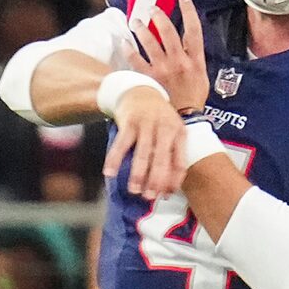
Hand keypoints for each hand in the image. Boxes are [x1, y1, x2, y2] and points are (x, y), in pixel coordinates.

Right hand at [103, 80, 188, 201]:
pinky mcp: (129, 121)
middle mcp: (165, 128)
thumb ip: (172, 156)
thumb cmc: (158, 119)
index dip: (173, 181)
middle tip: (149, 197)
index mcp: (179, 133)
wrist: (141, 91)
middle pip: (161, 159)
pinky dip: (114, 160)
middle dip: (155, 181)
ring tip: (133, 190)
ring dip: (138, 174)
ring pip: (142, 154)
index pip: (179, 161)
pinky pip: (121, 144)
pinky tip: (109, 173)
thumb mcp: (172, 132)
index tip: (165, 196)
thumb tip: (168, 190)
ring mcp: (147, 124)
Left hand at [131, 0, 211, 113]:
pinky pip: (136, 60)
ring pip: (150, 42)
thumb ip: (195, 59)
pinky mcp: (150, 78)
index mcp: (195, 60)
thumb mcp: (202, 77)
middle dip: (159, 16)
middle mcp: (179, 61)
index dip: (189, 11)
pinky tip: (125, 43)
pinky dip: (129, 50)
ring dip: (141, 29)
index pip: (193, 29)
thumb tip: (190, 45)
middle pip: (168, 31)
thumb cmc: (193, 99)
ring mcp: (163, 69)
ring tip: (136, 21)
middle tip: (152, 9)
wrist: (184, 118)